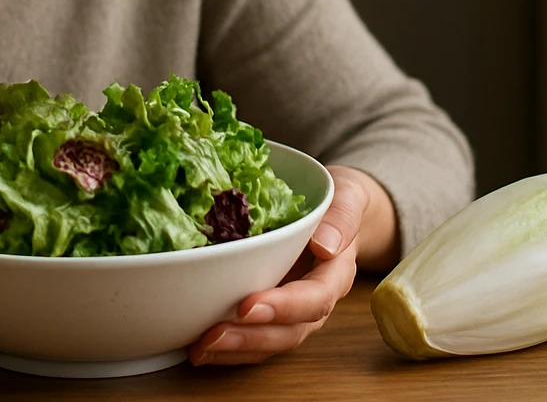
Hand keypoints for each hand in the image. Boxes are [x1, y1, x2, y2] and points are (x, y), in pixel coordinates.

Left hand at [188, 165, 397, 365]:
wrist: (336, 210)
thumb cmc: (338, 201)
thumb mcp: (347, 197)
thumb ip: (342, 218)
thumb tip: (326, 245)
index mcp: (336, 275)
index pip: (315, 299)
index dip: (283, 307)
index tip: (248, 305)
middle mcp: (316, 301)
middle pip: (290, 331)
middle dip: (251, 337)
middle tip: (213, 335)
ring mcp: (294, 312)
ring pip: (270, 341)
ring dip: (235, 349)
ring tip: (200, 348)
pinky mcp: (273, 313)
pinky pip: (256, 337)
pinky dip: (229, 348)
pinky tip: (199, 348)